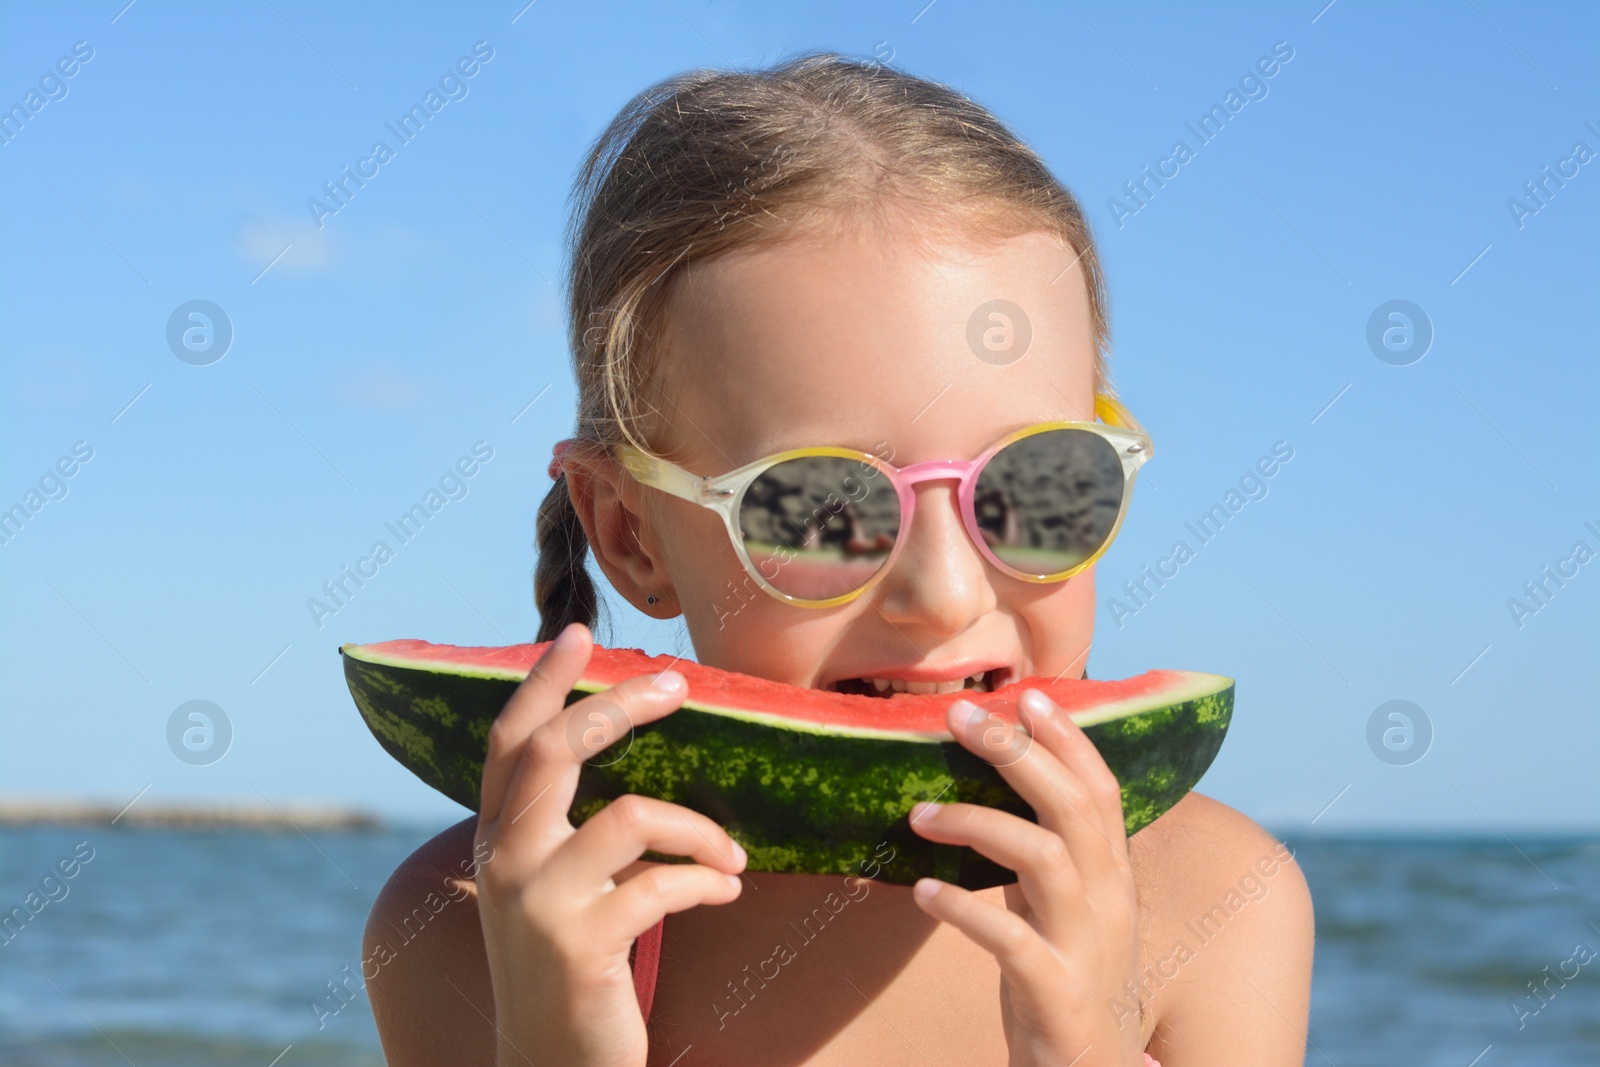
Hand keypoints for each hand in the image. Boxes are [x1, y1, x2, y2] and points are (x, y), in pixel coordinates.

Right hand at [473, 622, 746, 1066]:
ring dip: (701, 829)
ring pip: (632, 815)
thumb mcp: (556, 890)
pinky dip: (709, 883)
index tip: (576, 633)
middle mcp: (505, 862)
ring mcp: (538, 903)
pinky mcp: (582, 944)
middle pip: (557, 749)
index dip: (539, 683)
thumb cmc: (572, 969)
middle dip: (621, 707)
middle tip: (678, 686)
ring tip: (733, 857)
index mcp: (496, 840)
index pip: (508, 742)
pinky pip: (665, 883)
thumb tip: (632, 753)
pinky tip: (726, 893)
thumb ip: (573, 829)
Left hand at [908, 689, 1146, 1066]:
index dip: (1068, 739)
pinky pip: (1011, 940)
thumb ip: (1042, 853)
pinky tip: (924, 892)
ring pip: (1045, 860)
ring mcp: (1086, 948)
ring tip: (919, 813)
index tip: (1025, 695)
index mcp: (1113, 876)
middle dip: (1017, 755)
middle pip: (1073, 807)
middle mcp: (1110, 902)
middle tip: (960, 718)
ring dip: (977, 824)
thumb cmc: (1068, 981)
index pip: (1100, 790)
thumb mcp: (1064, 910)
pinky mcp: (1057, 994)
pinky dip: (964, 909)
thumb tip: (992, 791)